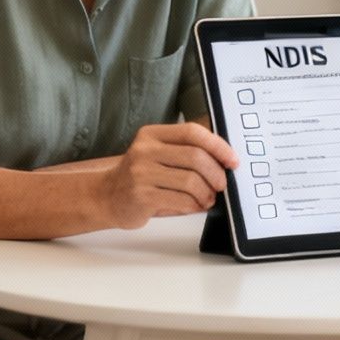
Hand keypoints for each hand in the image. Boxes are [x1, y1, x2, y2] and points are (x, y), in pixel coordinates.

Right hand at [100, 122, 237, 228]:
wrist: (107, 196)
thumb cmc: (141, 178)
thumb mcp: (158, 156)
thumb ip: (185, 152)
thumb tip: (224, 161)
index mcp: (152, 135)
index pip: (192, 132)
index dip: (218, 146)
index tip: (232, 160)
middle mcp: (144, 150)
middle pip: (195, 156)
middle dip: (216, 173)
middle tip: (222, 184)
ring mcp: (141, 173)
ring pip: (190, 180)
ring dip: (206, 193)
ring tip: (208, 199)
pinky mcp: (141, 196)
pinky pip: (181, 200)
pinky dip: (195, 205)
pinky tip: (195, 206)